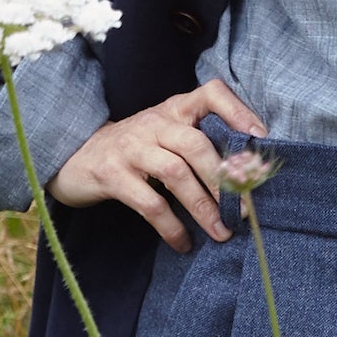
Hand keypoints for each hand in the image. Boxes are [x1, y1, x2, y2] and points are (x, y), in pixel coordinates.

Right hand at [49, 80, 265, 249]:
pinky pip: (149, 204)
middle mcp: (154, 123)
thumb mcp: (165, 133)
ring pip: (176, 174)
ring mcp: (131, 148)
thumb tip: (246, 172)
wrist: (75, 155)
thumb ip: (198, 142)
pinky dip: (171, 227)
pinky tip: (184, 243)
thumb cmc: (135, 148)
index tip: (261, 139)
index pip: (209, 93)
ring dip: (204, 207)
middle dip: (225, 179)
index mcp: (173, 109)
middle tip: (247, 209)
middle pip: (196, 144)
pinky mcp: (112, 175)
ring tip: (222, 232)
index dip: (237, 111)